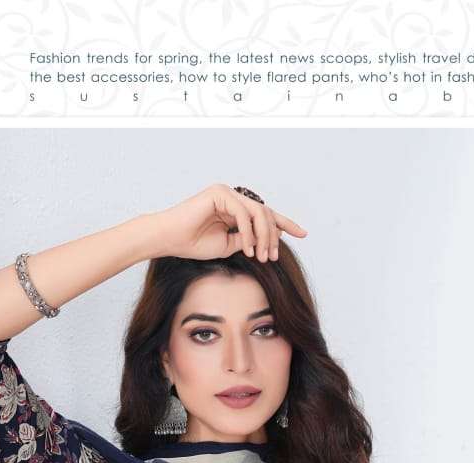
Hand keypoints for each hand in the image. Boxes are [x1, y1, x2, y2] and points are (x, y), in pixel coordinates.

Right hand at [149, 183, 306, 263]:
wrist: (170, 239)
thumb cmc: (194, 243)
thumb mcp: (229, 245)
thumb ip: (248, 239)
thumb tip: (268, 240)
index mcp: (235, 209)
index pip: (265, 214)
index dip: (285, 224)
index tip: (303, 234)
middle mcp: (233, 197)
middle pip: (266, 213)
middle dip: (273, 237)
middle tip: (272, 258)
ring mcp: (226, 193)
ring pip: (258, 212)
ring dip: (264, 236)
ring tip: (262, 256)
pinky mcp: (219, 193)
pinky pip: (244, 213)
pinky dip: (249, 232)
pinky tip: (249, 248)